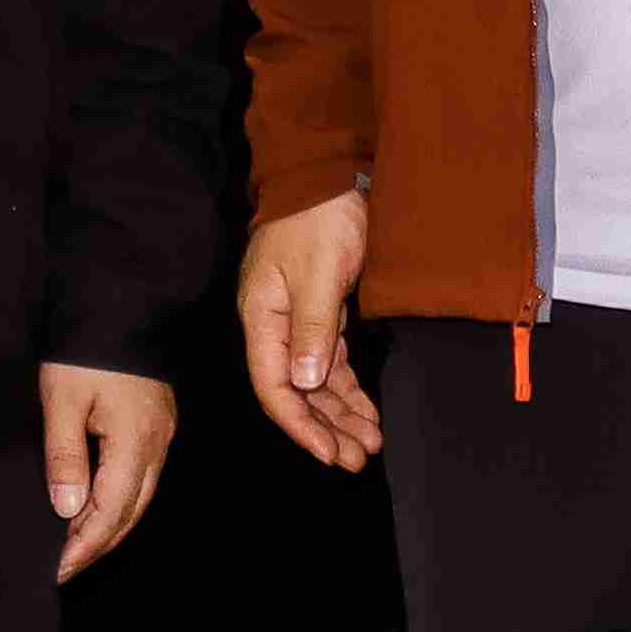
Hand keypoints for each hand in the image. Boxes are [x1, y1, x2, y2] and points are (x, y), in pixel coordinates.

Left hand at [41, 362, 174, 575]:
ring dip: (109, 524)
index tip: (58, 569)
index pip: (110, 512)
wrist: (120, 300)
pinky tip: (94, 503)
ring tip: (74, 544)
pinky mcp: (156, 422)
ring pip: (139, 496)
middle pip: (130, 512)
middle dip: (98, 544)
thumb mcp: (62, 399)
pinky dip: (118, 498)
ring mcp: (161, 433)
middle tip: (64, 567)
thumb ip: (65, 456)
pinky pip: (141, 475)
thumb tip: (67, 508)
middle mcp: (157, 444)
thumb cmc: (87, 347)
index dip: (83, 545)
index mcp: (135, 441)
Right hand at [240, 191, 382, 470]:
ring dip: (340, 413)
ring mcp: (296, 320)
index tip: (329, 453)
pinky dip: (348, 388)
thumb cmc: (319, 218)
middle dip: (326, 428)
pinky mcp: (321, 313)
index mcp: (262, 317)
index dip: (300, 425)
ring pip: (316, 381)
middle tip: (358, 458)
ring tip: (368, 443)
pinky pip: (331, 363)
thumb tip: (304, 383)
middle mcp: (274, 325)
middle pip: (295, 391)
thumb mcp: (319, 272)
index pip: (274, 386)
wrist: (329, 173)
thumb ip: (313, 328)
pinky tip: (366, 411)